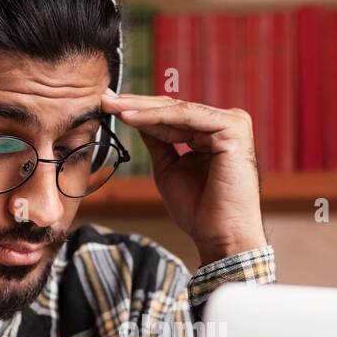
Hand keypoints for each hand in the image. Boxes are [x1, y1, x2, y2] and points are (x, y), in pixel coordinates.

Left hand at [101, 91, 266, 264]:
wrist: (221, 237)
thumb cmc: (199, 211)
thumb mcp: (169, 168)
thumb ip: (158, 142)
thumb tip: (135, 117)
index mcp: (215, 132)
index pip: (172, 115)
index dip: (140, 111)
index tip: (109, 107)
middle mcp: (227, 123)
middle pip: (174, 109)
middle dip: (136, 104)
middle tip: (104, 99)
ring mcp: (233, 124)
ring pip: (178, 110)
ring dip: (142, 108)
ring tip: (112, 107)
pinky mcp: (233, 129)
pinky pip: (186, 118)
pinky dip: (157, 118)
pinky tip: (131, 118)